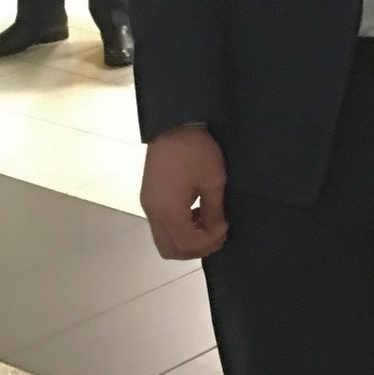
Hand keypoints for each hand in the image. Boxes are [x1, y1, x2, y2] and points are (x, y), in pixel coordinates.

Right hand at [140, 126, 228, 258]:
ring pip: (163, 240)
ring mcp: (147, 206)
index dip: (208, 243)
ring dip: (186, 240)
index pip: (187, 244)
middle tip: (217, 234)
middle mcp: (153, 213)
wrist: (172, 124)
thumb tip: (217, 230)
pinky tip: (195, 214)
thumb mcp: (213, 181)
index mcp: (168, 210)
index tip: (225, 228)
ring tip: (207, 224)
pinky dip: (178, 229)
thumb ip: (213, 211)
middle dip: (195, 249)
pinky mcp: (148, 198)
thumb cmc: (196, 151)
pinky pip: (161, 226)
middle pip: (170, 250)